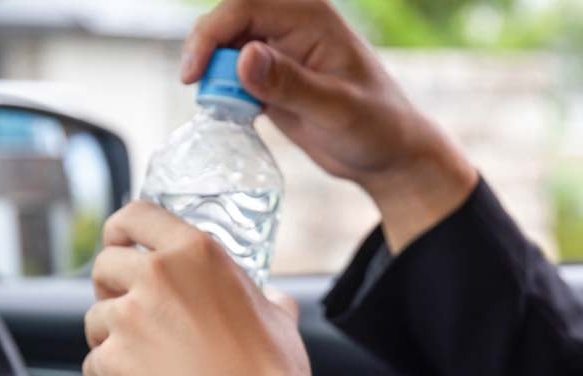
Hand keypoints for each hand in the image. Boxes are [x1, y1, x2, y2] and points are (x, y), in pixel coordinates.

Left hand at [83, 202, 337, 375]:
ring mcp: (131, 317)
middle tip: (127, 310)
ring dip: (107, 334)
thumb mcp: (279, 317)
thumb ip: (266, 297)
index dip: (119, 229)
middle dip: (109, 287)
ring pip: (95, 315)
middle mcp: (158, 275)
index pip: (136, 215)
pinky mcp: (114, 359)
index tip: (116, 243)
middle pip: (104, 264)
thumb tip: (273, 299)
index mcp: (197, 252)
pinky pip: (93, 361)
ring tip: (136, 357)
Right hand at [182, 0, 478, 250]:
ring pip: (226, 49)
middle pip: (228, 23)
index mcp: (310, 16)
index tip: (193, 75)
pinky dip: (224, 93)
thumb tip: (243, 57)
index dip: (210, 35)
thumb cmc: (375, 127)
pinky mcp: (273, 78)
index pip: (244, 7)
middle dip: (206, 54)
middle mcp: (292, 26)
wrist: (389, 154)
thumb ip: (289, 84)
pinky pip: (234, 75)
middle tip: (200, 94)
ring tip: (220, 109)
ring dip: (213, 76)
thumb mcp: (335, 109)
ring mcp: (281, 52)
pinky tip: (231, 116)